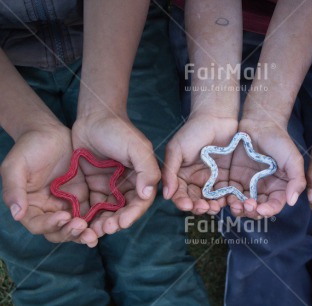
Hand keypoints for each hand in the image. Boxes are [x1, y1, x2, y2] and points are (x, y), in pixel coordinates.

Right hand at [1, 124, 98, 246]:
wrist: (50, 133)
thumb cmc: (29, 148)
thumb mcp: (15, 166)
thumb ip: (14, 190)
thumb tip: (16, 214)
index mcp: (29, 206)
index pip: (38, 224)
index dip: (50, 224)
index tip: (64, 216)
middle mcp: (48, 210)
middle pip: (58, 231)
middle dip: (70, 232)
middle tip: (82, 226)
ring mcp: (67, 204)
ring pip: (76, 226)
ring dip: (84, 232)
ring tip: (94, 233)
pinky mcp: (83, 197)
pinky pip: (90, 214)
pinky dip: (97, 221)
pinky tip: (106, 221)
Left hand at [72, 112, 158, 236]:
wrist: (93, 117)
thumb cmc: (118, 130)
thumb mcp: (137, 148)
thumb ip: (147, 170)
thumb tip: (147, 194)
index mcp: (142, 178)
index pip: (141, 202)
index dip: (133, 214)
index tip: (122, 222)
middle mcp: (128, 186)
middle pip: (124, 211)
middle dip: (116, 222)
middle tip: (104, 229)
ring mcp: (110, 187)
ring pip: (108, 212)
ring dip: (102, 223)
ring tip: (92, 230)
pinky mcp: (93, 187)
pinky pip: (92, 205)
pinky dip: (89, 216)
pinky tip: (81, 222)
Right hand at [162, 115, 237, 214]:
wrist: (217, 118)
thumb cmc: (193, 131)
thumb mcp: (176, 149)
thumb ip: (169, 171)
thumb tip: (165, 195)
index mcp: (181, 176)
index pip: (179, 194)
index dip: (182, 201)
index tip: (187, 204)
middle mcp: (195, 181)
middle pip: (195, 201)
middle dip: (198, 207)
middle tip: (204, 207)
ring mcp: (212, 181)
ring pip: (211, 200)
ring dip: (212, 207)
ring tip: (215, 208)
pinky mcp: (227, 179)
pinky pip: (226, 193)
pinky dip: (226, 200)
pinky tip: (228, 201)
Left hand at [227, 119, 305, 218]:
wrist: (259, 123)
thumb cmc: (279, 141)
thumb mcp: (293, 159)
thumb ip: (296, 180)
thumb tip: (292, 201)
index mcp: (279, 188)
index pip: (274, 205)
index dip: (268, 210)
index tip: (261, 209)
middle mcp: (263, 190)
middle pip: (257, 209)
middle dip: (251, 211)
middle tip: (246, 206)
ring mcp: (247, 185)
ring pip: (242, 205)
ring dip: (238, 209)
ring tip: (234, 205)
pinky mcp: (233, 179)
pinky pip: (229, 194)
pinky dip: (227, 199)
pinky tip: (225, 198)